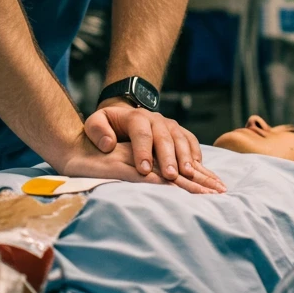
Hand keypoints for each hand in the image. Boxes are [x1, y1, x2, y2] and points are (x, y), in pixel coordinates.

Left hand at [83, 101, 225, 191]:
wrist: (124, 117)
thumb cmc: (108, 126)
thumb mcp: (95, 123)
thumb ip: (97, 131)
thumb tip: (108, 144)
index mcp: (135, 116)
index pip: (141, 132)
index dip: (143, 151)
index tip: (143, 170)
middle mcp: (155, 119)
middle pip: (164, 137)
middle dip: (168, 157)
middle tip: (170, 176)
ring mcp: (169, 125)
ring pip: (180, 138)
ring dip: (185, 156)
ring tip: (188, 174)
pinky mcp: (179, 132)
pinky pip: (191, 140)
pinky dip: (195, 154)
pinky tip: (198, 170)